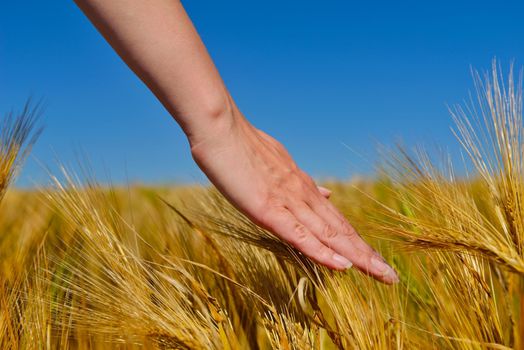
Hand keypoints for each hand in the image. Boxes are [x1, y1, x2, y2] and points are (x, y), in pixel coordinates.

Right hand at [190, 111, 398, 283]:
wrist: (221, 128)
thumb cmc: (241, 146)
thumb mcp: (278, 164)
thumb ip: (301, 182)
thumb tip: (325, 192)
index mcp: (302, 186)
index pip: (335, 219)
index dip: (355, 241)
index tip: (373, 258)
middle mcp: (302, 194)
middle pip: (340, 229)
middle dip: (366, 255)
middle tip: (391, 277)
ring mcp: (287, 201)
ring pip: (328, 234)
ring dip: (357, 256)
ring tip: (381, 275)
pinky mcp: (268, 209)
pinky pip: (299, 235)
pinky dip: (321, 252)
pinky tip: (341, 266)